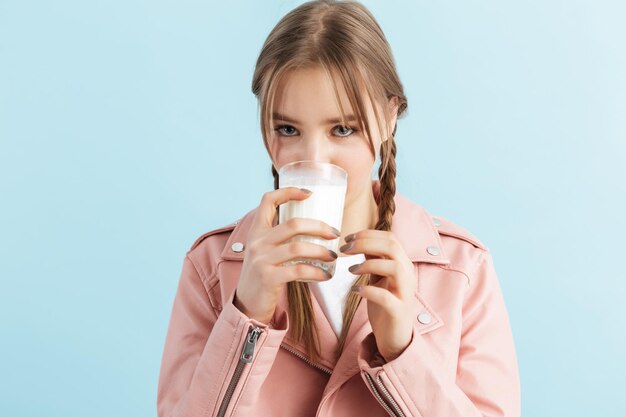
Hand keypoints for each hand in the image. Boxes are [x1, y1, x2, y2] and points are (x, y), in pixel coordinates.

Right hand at [234, 187, 340, 323]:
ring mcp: (261, 259)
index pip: (268, 201)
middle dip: (319, 226)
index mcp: (256, 230)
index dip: (288, 192)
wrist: (247, 303)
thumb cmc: (264, 273)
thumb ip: (279, 237)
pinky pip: (298, 271)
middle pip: (293, 224)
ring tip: (332, 255)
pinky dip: (316, 272)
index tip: (310, 194)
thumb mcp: (265, 250)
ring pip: (298, 247)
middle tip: (334, 233)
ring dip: (321, 251)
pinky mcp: (268, 278)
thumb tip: (314, 226)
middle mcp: (257, 242)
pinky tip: (326, 275)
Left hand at [340, 230, 417, 361]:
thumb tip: (357, 241)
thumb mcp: (378, 277)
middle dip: (366, 243)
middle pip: (393, 247)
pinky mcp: (398, 311)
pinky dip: (368, 291)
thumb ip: (373, 259)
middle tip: (345, 249)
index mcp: (403, 264)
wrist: (395, 336)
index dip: (368, 234)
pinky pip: (386, 297)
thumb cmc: (384, 304)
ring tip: (351, 270)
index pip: (390, 238)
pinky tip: (355, 291)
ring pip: (395, 267)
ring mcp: (405, 293)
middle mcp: (408, 275)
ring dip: (369, 264)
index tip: (347, 238)